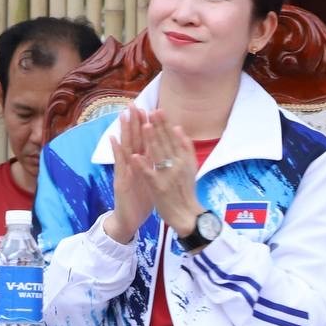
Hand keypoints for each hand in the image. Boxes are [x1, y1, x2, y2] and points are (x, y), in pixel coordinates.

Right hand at [104, 106, 155, 243]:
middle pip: (133, 140)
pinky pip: (118, 165)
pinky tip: (113, 140)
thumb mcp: (149, 180)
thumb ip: (151, 166)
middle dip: (133, 122)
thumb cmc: (139, 201)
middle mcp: (130, 165)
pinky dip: (116, 152)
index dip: (145, 126)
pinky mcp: (120, 181)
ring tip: (123, 115)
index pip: (144, 141)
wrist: (128, 220)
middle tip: (133, 104)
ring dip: (123, 131)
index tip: (148, 109)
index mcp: (140, 165)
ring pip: (124, 148)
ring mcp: (124, 172)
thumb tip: (159, 153)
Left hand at [132, 110, 204, 236]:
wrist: (187, 215)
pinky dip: (143, 165)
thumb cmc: (186, 191)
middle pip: (165, 142)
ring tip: (144, 126)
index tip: (157, 109)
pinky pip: (149, 174)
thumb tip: (179, 128)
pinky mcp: (159, 187)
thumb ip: (185, 148)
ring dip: (151, 140)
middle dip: (157, 125)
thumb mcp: (190, 167)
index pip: (172, 138)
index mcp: (183, 159)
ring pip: (158, 155)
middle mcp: (177, 165)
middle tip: (150, 110)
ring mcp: (167, 176)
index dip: (164, 124)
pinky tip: (135, 156)